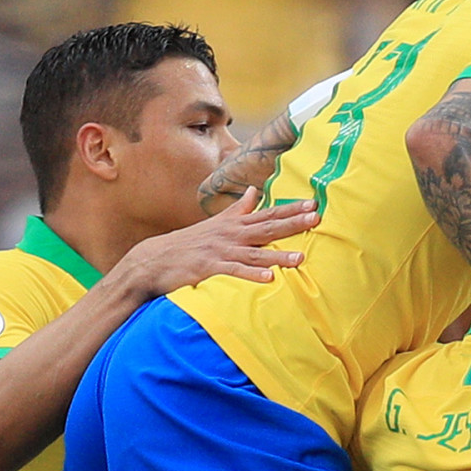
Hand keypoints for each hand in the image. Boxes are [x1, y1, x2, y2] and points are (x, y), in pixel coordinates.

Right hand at [108, 189, 317, 300]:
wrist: (154, 259)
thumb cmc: (189, 243)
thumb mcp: (215, 223)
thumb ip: (237, 209)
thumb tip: (253, 191)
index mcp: (234, 224)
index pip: (267, 214)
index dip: (290, 209)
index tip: (313, 204)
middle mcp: (230, 235)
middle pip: (266, 228)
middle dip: (292, 223)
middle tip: (316, 218)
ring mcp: (220, 251)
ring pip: (255, 253)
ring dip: (277, 255)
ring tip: (300, 257)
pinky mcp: (209, 268)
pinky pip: (234, 272)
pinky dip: (251, 275)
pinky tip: (268, 279)